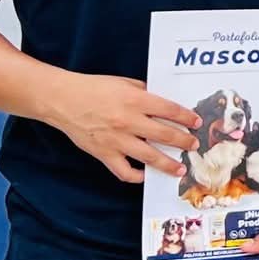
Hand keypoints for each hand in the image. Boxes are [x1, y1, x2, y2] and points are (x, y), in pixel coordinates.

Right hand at [42, 73, 198, 183]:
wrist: (62, 99)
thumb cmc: (93, 88)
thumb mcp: (125, 83)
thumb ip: (145, 93)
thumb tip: (164, 105)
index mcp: (136, 100)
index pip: (170, 111)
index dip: (187, 118)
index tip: (196, 123)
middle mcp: (128, 121)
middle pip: (166, 135)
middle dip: (184, 142)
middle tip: (193, 145)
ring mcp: (116, 140)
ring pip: (150, 157)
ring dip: (168, 164)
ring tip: (180, 168)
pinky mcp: (103, 154)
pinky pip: (124, 171)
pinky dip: (136, 176)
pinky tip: (146, 176)